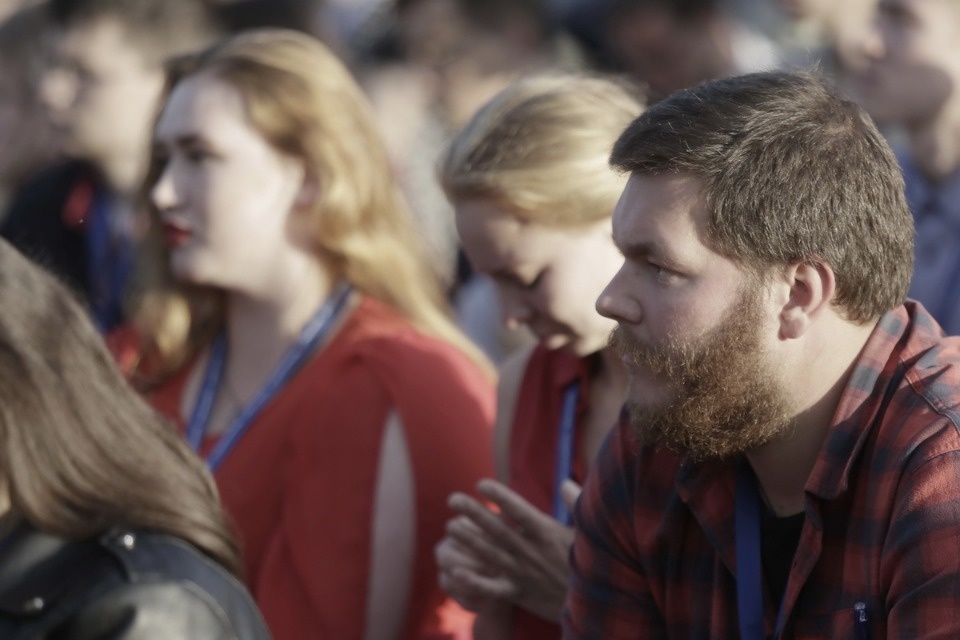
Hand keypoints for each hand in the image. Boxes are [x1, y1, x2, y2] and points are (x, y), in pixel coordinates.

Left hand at [438, 478, 581, 621]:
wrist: (596, 605)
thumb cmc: (592, 562)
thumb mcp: (589, 532)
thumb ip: (577, 504)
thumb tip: (565, 482)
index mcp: (546, 533)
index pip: (518, 510)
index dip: (499, 497)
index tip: (480, 483)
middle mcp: (530, 551)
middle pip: (497, 530)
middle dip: (474, 513)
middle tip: (452, 498)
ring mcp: (523, 573)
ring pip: (490, 554)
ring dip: (469, 540)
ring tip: (450, 526)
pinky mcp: (519, 593)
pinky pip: (494, 590)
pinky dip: (475, 583)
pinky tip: (455, 574)